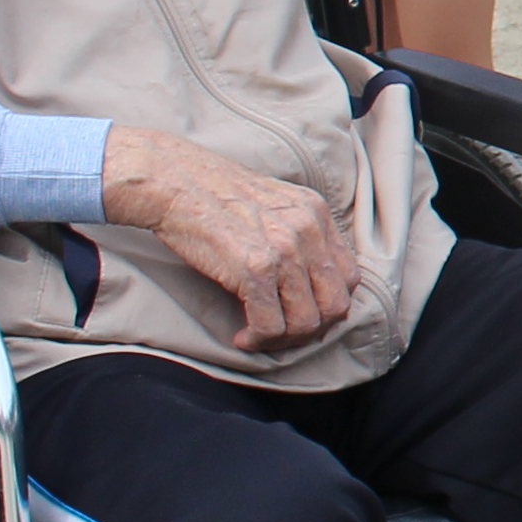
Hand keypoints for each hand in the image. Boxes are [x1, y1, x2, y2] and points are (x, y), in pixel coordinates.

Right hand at [103, 125, 359, 351]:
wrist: (173, 181)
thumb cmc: (212, 194)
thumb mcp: (272, 201)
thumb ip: (296, 231)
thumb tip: (306, 278)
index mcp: (316, 212)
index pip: (348, 277)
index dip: (328, 305)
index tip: (302, 314)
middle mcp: (308, 230)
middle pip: (335, 304)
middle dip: (311, 330)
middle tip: (283, 334)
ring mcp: (284, 250)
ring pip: (306, 322)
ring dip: (282, 340)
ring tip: (259, 336)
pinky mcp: (254, 269)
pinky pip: (270, 325)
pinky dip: (258, 339)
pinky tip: (242, 336)